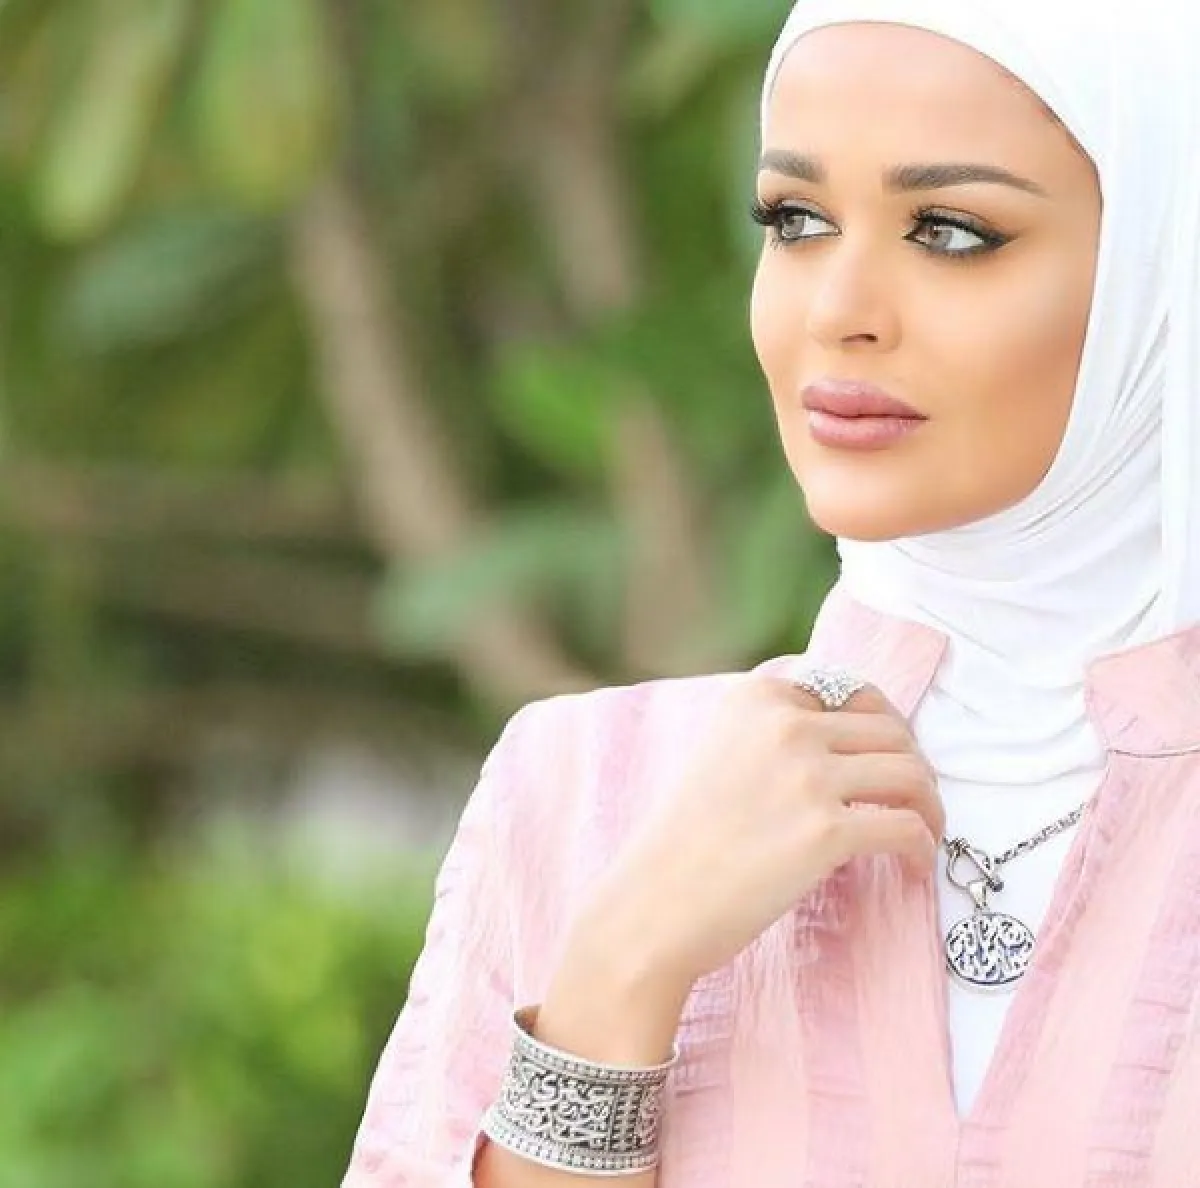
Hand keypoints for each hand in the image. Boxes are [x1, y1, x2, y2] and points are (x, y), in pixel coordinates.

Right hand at [581, 673, 942, 993]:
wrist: (654, 904)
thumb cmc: (686, 838)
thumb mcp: (721, 751)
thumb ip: (776, 732)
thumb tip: (853, 739)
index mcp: (759, 696)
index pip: (853, 691)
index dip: (884, 725)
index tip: (890, 757)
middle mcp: (785, 724)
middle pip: (891, 730)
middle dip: (913, 766)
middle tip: (914, 800)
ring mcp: (807, 776)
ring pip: (910, 774)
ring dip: (929, 805)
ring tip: (924, 831)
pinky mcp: (825, 833)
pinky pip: (906, 828)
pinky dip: (922, 847)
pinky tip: (912, 865)